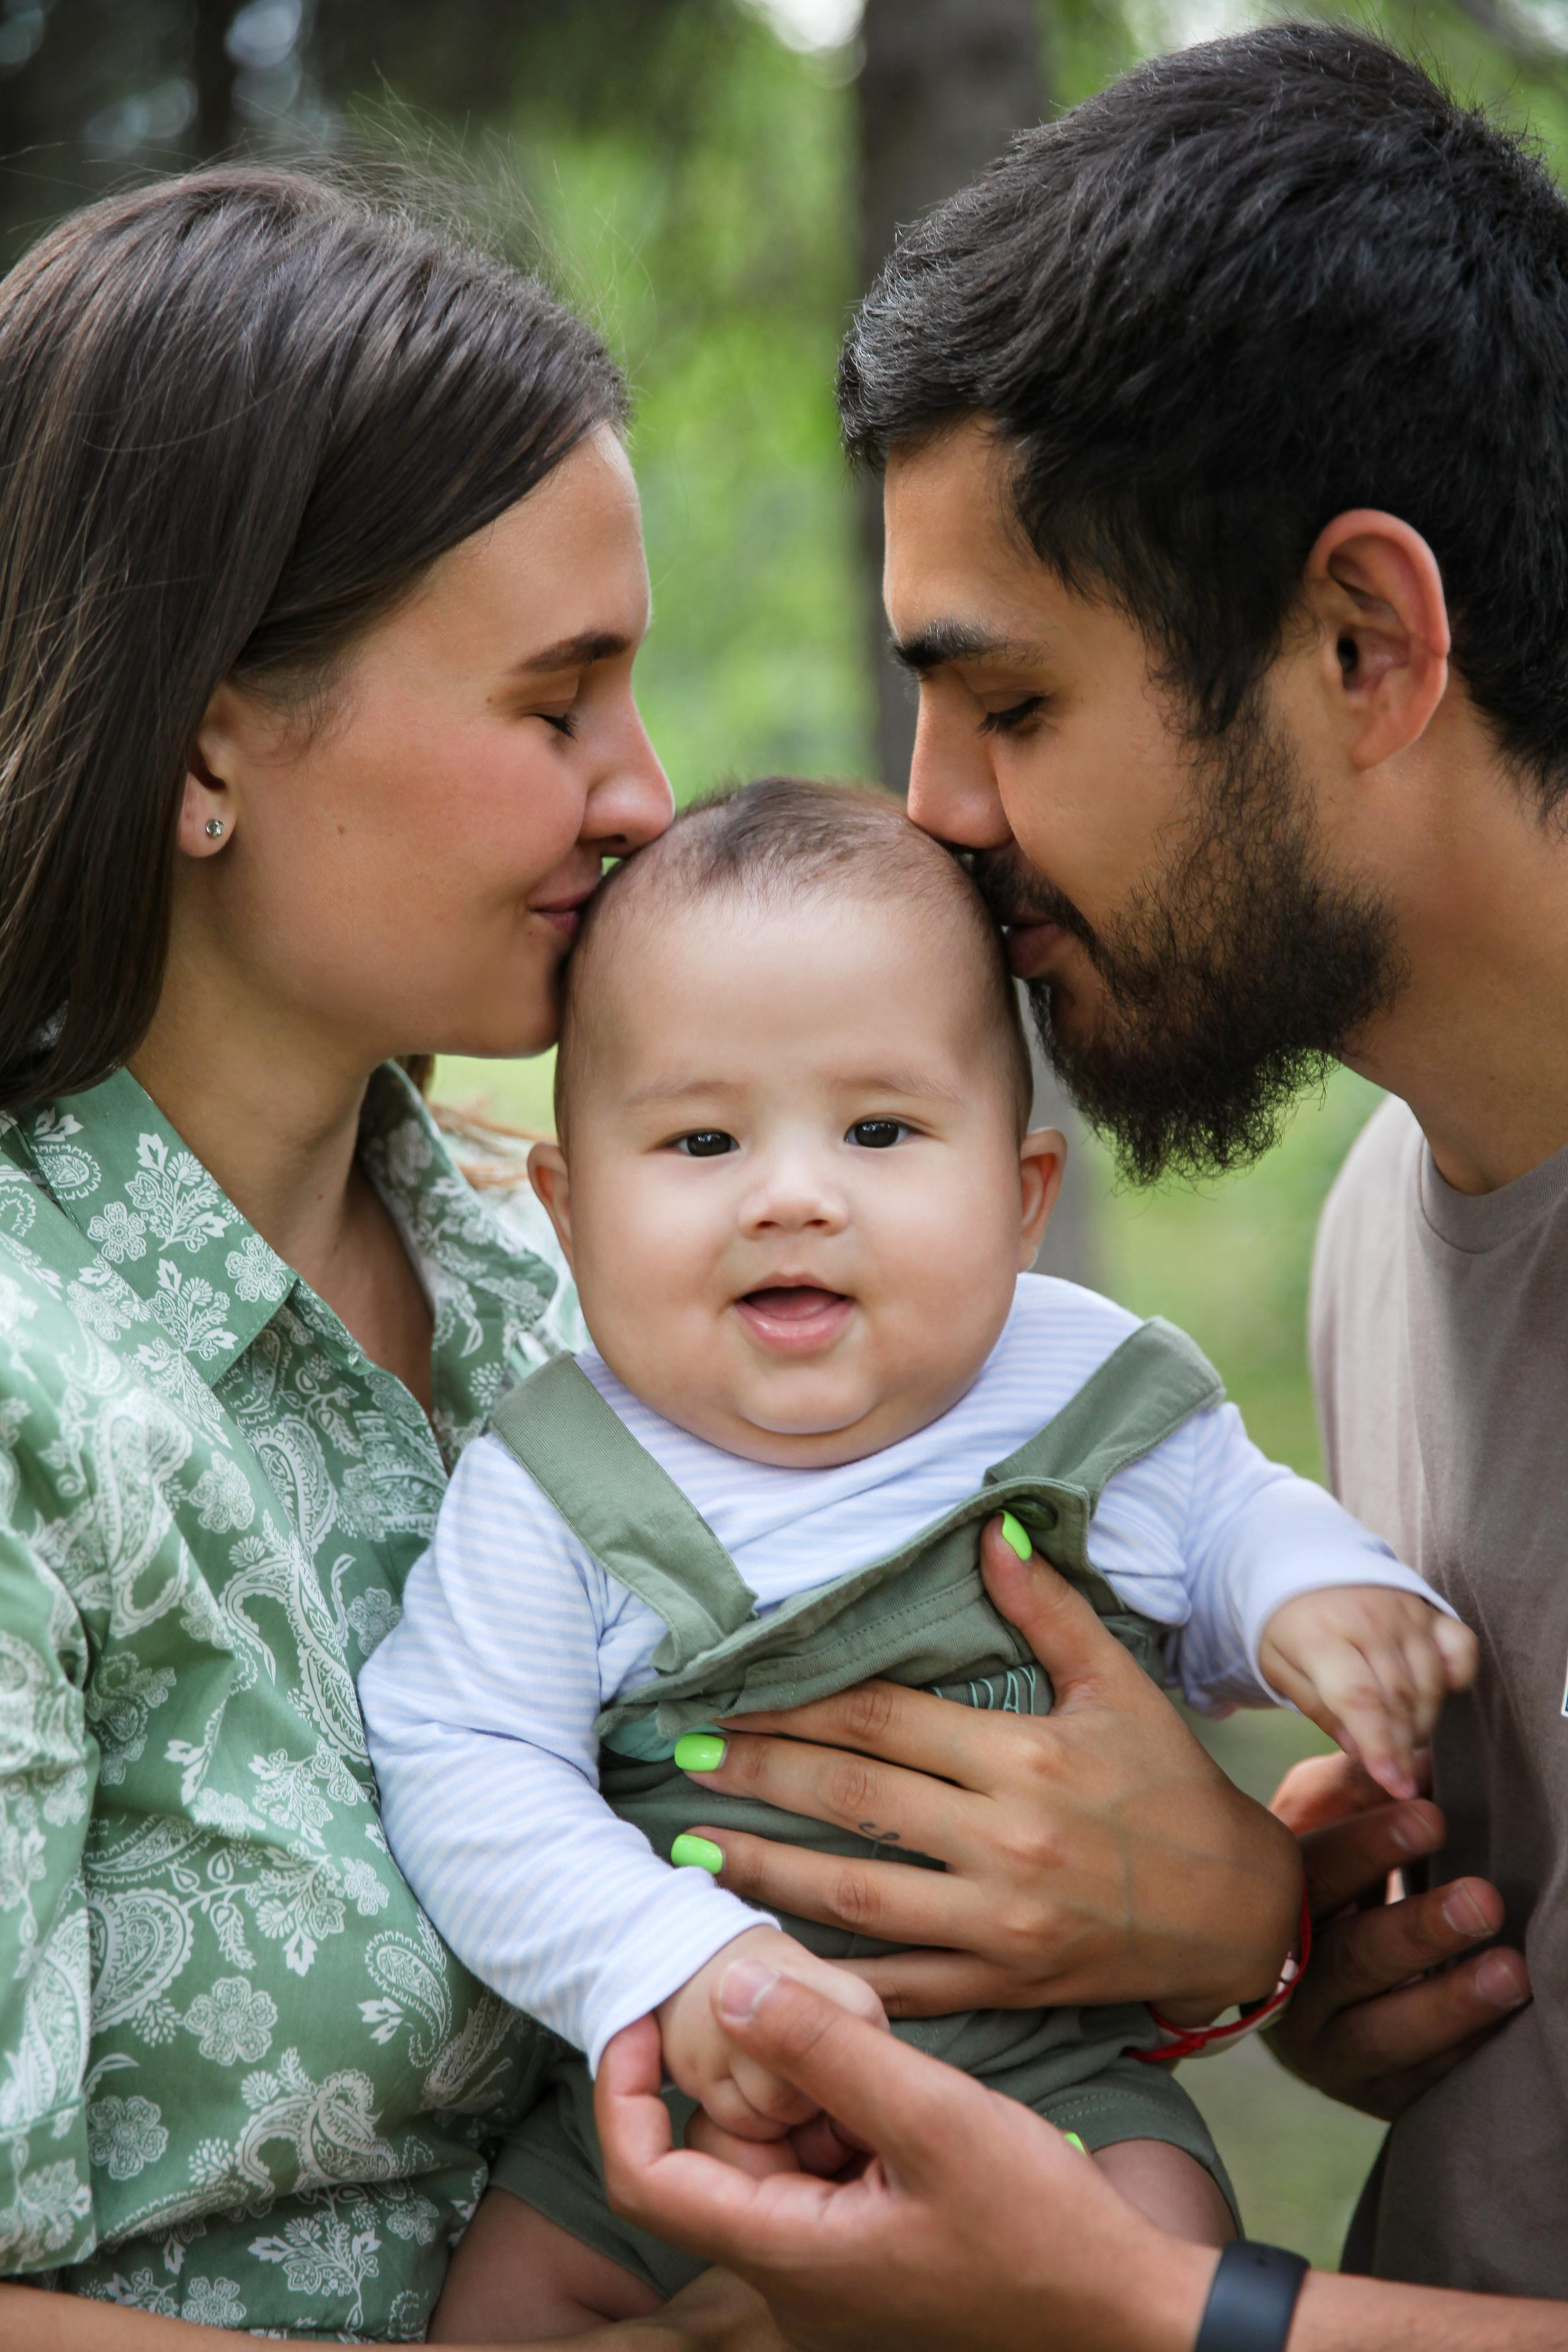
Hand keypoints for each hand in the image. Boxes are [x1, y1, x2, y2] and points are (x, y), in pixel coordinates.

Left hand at [599, 1960, 1215, 2351]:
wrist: (1128, 2311)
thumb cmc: (1043, 2231)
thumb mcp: (933, 2116)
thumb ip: (827, 2049)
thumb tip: (732, 1990)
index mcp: (790, 2257)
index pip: (649, 2179)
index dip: (625, 2093)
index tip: (644, 2015)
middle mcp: (796, 2277)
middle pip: (720, 2154)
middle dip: (762, 2079)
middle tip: (836, 2031)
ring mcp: (834, 2272)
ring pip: (777, 2154)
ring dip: (818, 2097)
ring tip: (895, 2078)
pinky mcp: (872, 2255)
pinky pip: (825, 2171)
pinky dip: (851, 2122)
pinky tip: (910, 2104)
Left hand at [679, 1519, 1300, 2017]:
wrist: (1239, 1913)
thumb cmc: (1174, 1789)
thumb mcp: (1120, 1685)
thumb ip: (1046, 1608)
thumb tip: (990, 1527)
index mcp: (1025, 1757)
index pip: (882, 1720)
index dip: (797, 1706)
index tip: (729, 1696)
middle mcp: (1005, 1840)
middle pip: (853, 1798)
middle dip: (760, 1776)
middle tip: (684, 1758)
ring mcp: (1000, 1922)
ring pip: (856, 1897)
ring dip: (766, 1873)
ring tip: (693, 1850)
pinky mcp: (1004, 1985)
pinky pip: (898, 1983)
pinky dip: (829, 1972)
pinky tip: (765, 1952)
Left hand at [1258, 1588, 1476, 1797]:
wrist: (1302, 1563)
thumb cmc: (1288, 1625)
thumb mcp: (1280, 1667)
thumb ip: (1317, 1708)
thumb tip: (1358, 1750)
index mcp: (1322, 1636)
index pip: (1359, 1699)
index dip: (1381, 1746)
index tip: (1395, 1785)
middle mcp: (1369, 1622)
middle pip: (1399, 1698)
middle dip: (1402, 1746)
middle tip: (1396, 1773)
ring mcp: (1404, 1612)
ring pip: (1430, 1682)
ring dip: (1423, 1721)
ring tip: (1405, 1739)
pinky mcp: (1428, 1609)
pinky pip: (1461, 1648)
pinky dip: (1457, 1677)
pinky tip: (1438, 1694)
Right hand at [1266, 1751, 1530, 2117]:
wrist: (1301, 1992)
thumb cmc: (1325, 1883)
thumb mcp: (1321, 1826)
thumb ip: (1354, 1788)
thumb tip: (1413, 1754)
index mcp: (1269, 1907)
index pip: (1311, 1875)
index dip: (1368, 1845)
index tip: (1432, 1814)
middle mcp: (1285, 1986)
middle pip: (1349, 1958)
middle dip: (1420, 1928)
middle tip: (1486, 1899)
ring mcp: (1324, 2049)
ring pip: (1383, 2031)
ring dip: (1451, 2000)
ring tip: (1512, 1970)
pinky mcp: (1370, 2094)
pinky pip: (1417, 2081)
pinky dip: (1464, 2051)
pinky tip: (1510, 2021)